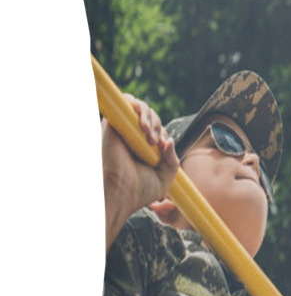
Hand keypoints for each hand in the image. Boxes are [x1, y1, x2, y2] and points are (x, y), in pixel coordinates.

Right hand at [102, 95, 179, 251]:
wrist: (122, 194)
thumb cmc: (140, 190)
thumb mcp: (165, 177)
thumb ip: (173, 160)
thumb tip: (170, 140)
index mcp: (143, 148)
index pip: (157, 129)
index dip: (163, 133)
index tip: (162, 147)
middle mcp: (131, 137)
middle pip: (149, 116)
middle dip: (157, 124)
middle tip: (155, 142)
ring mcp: (122, 130)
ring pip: (138, 106)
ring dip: (149, 116)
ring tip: (148, 132)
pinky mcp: (112, 124)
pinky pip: (125, 102)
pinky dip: (138, 107)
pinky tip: (143, 125)